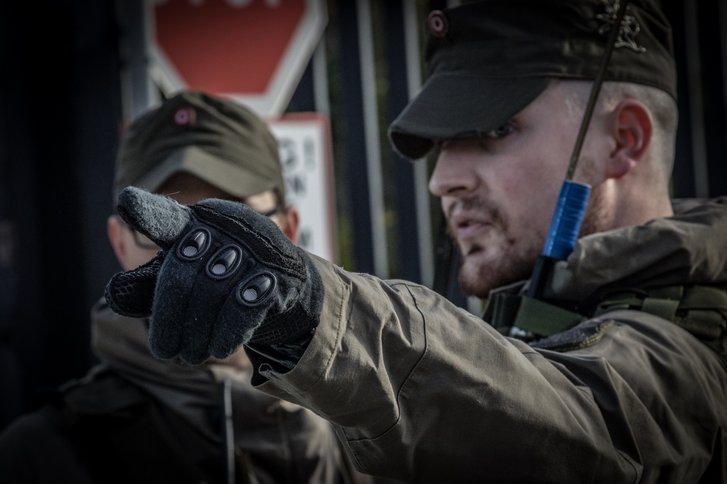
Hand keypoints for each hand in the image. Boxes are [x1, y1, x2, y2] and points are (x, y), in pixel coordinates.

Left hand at [104, 187, 321, 363]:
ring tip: (189, 356)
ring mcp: (256, 248)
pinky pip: (245, 307)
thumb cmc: (224, 278)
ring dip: (197, 333)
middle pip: (183, 273)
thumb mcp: (184, 280)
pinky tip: (219, 350)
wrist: (285, 287)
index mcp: (198, 222)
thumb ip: (149, 285)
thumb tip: (113, 294)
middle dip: (169, 319)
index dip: (149, 213)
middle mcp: (227, 227)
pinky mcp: (278, 274)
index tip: (127, 203)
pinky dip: (228, 333)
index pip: (169, 220)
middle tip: (164, 352)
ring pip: (213, 292)